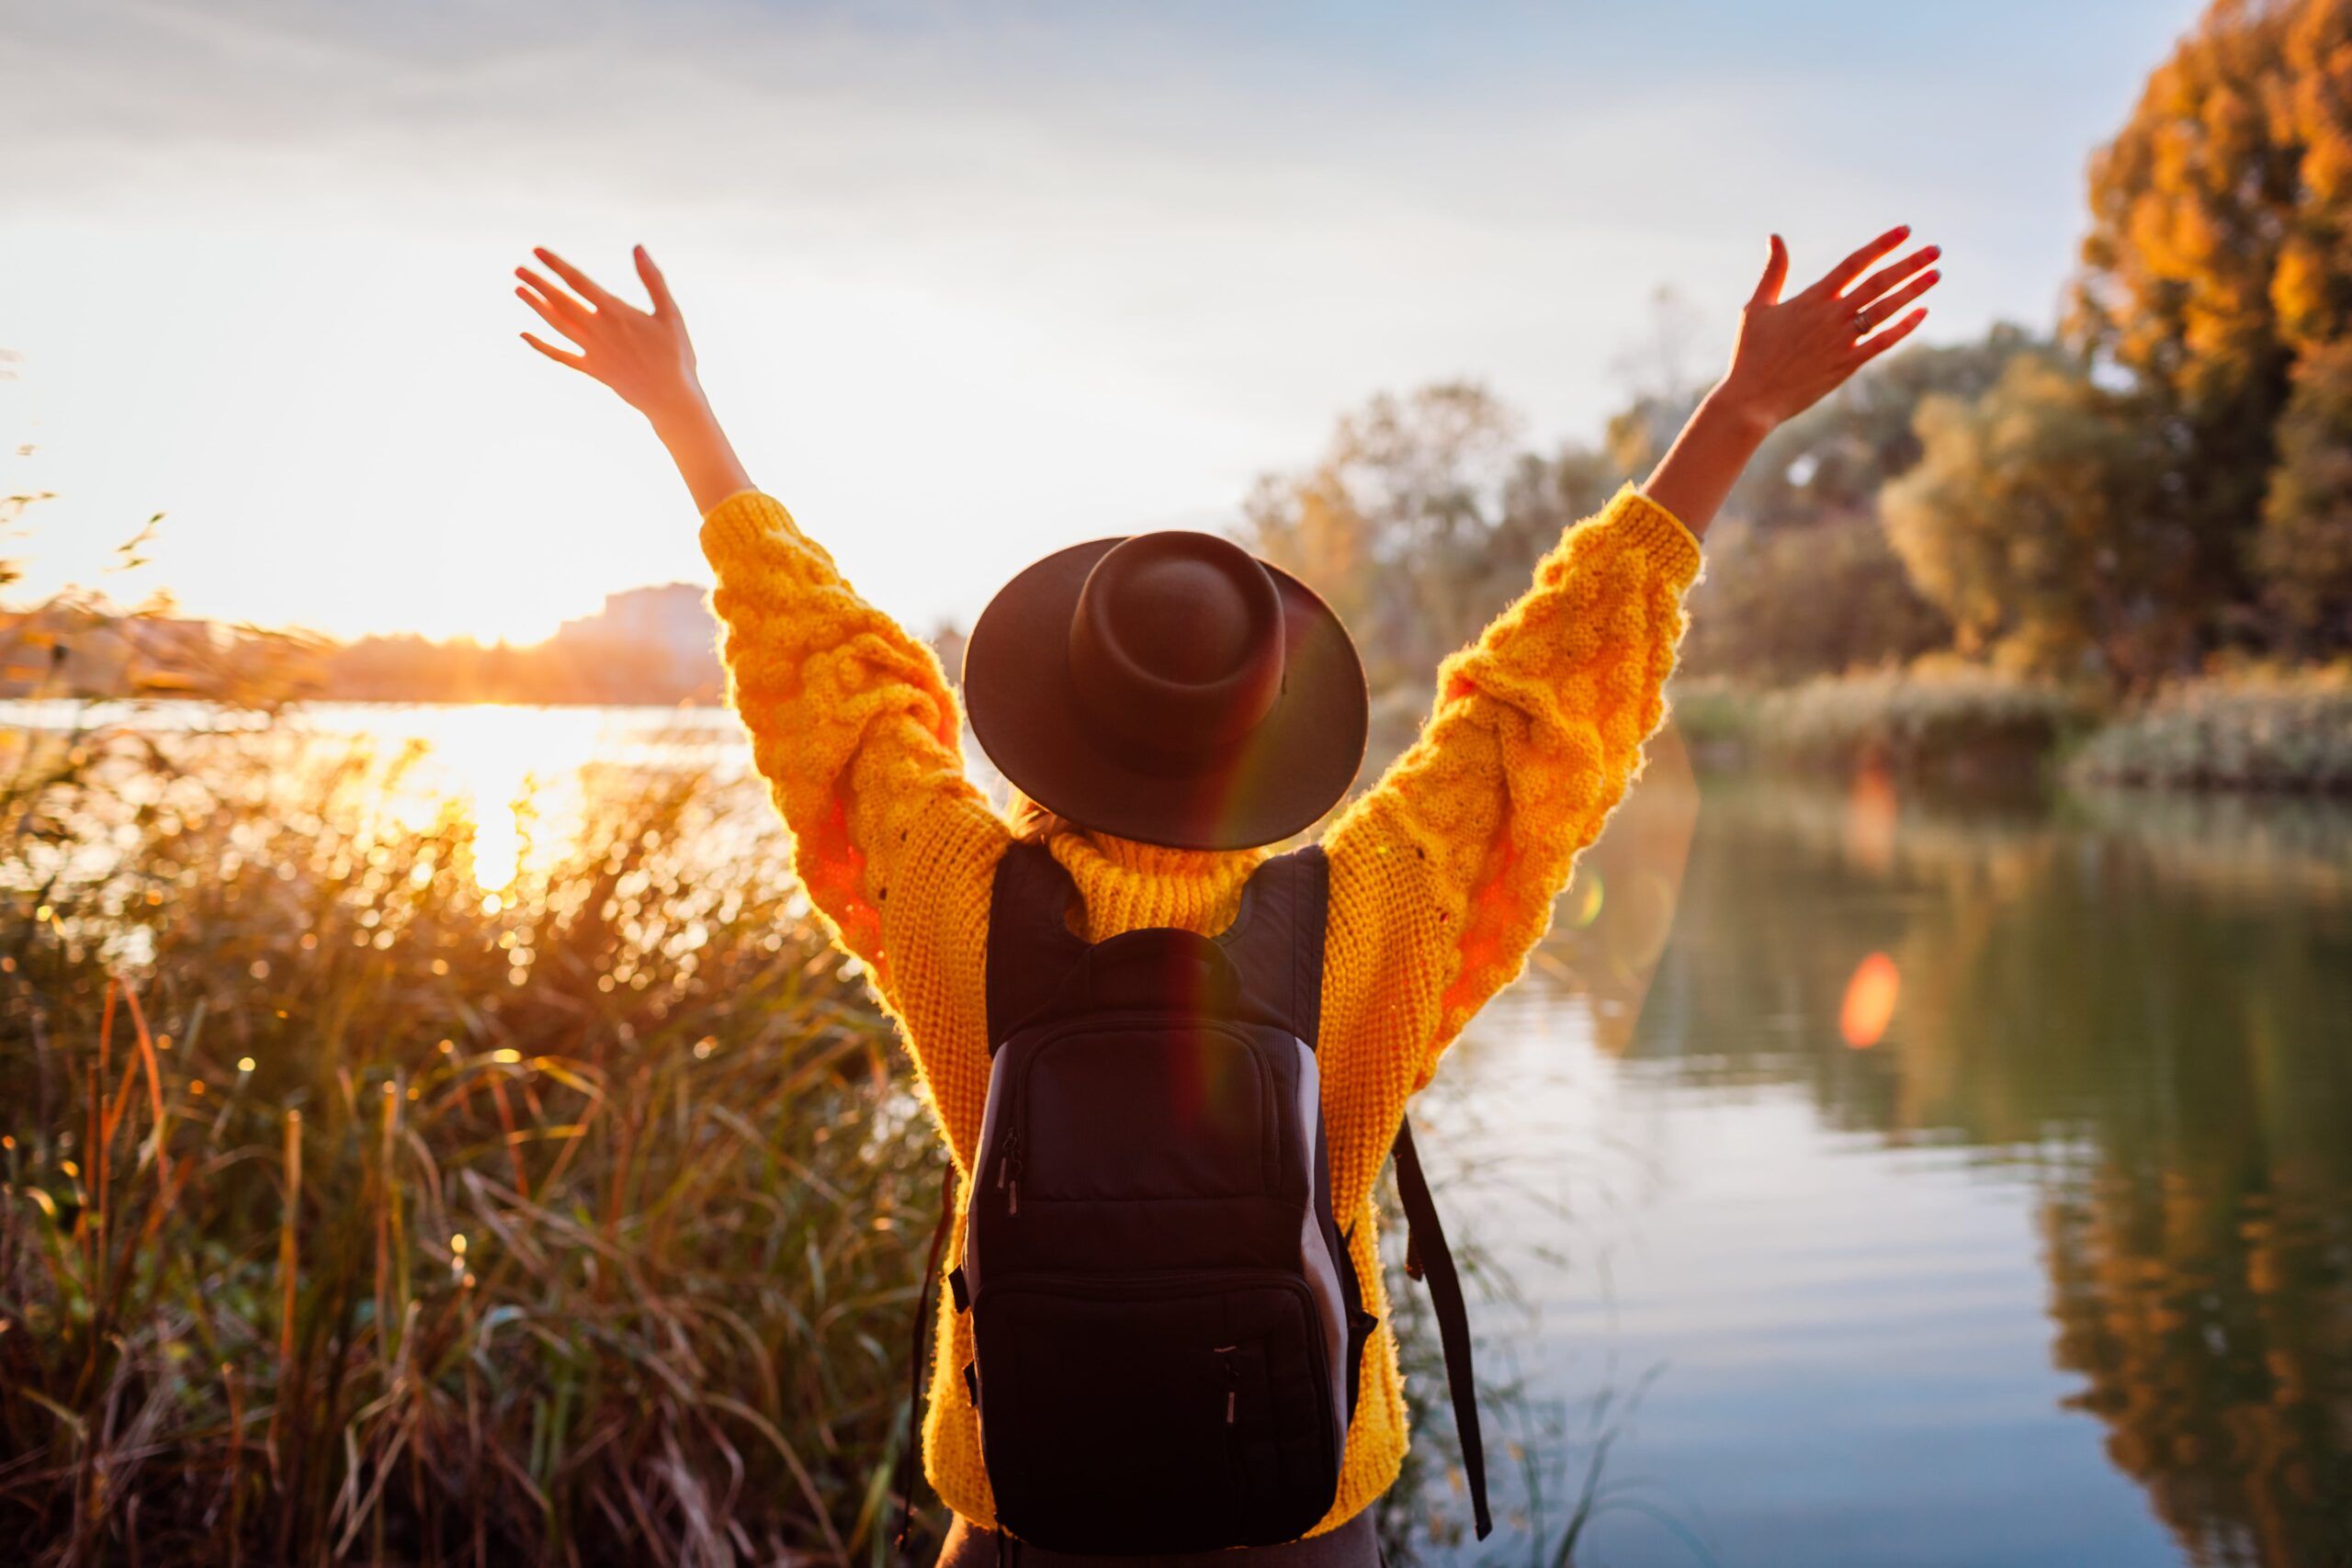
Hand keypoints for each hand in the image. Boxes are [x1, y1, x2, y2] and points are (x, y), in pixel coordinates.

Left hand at [515, 245, 702, 422]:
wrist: (671, 398)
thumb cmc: (676, 355)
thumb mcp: (670, 313)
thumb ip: (653, 279)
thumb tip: (637, 248)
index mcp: (616, 312)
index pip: (578, 282)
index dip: (555, 265)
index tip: (536, 251)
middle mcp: (598, 330)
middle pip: (560, 301)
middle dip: (538, 283)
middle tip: (518, 269)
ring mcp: (592, 351)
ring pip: (556, 324)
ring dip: (536, 306)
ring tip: (518, 290)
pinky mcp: (592, 369)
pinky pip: (560, 356)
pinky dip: (540, 346)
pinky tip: (523, 335)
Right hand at [1715, 226, 1940, 428]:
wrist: (1752, 399)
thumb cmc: (1751, 353)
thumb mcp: (1757, 307)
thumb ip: (1773, 271)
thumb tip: (1776, 236)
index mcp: (1811, 299)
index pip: (1854, 263)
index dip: (1881, 245)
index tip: (1905, 231)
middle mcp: (1831, 316)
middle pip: (1878, 283)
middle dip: (1909, 264)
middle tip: (1935, 249)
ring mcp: (1841, 341)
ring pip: (1885, 309)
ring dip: (1913, 290)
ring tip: (1935, 274)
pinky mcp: (1847, 365)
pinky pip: (1882, 342)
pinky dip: (1904, 327)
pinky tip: (1922, 312)